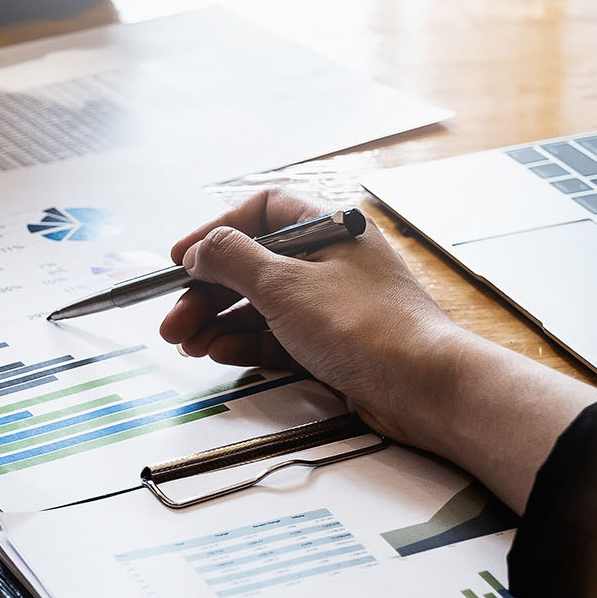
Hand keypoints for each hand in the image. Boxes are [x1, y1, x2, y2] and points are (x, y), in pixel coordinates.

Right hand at [158, 189, 596, 510]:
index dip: (216, 232)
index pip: (261, 211)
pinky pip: (279, 335)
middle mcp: (331, 258)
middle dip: (207, 293)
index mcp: (327, 226)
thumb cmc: (364, 326)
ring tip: (187, 345)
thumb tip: (201, 249)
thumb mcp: (283, 285)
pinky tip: (220, 355)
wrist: (423, 387)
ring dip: (219, 323)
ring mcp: (333, 302)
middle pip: (253, 264)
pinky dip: (247, 344)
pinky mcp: (334, 342)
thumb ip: (233, 260)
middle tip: (173, 321)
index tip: (182, 260)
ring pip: (262, 304)